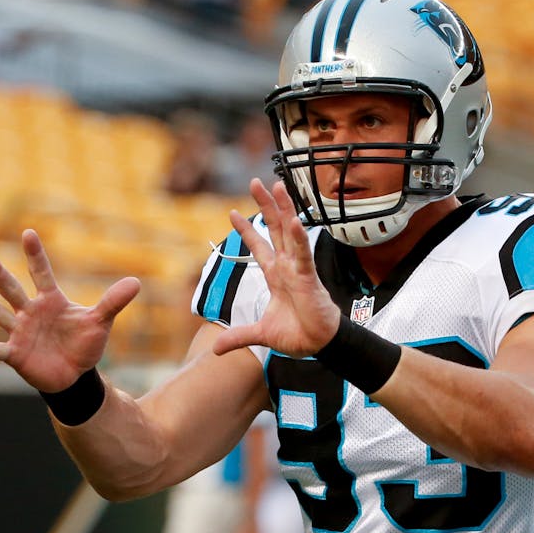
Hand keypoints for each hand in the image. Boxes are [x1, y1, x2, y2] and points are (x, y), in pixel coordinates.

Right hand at [0, 229, 140, 391]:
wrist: (74, 376)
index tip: (29, 233)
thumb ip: (113, 302)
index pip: (41, 273)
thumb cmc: (84, 344)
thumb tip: (136, 282)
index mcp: (50, 300)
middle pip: (12, 289)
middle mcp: (30, 312)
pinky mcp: (15, 354)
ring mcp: (20, 332)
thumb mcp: (100, 322)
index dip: (36, 255)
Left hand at [212, 179, 340, 357]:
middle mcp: (286, 267)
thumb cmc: (297, 334)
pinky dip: (299, 239)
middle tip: (256, 182)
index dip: (247, 229)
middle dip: (265, 206)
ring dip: (284, 210)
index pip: (259, 246)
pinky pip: (303, 255)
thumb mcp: (261, 334)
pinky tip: (294, 222)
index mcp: (275, 275)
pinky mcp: (308, 279)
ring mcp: (298, 270)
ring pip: (289, 233)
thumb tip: (216, 350)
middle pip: (275, 229)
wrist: (317, 345)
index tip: (232, 212)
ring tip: (277, 187)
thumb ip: (239, 337)